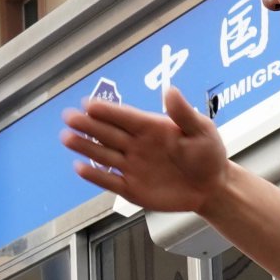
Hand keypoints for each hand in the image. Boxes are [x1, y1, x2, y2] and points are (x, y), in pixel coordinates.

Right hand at [64, 86, 229, 214]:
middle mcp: (137, 145)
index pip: (125, 117)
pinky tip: (79, 168)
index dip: (107, 111)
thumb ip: (184, 113)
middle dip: (88, 125)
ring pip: (104, 155)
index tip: (88, 103)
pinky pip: (110, 181)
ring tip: (66, 138)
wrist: (212, 187)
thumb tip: (170, 90)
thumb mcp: (202, 130)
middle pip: (108, 133)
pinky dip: (95, 176)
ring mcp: (133, 166)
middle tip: (69, 117)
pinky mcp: (132, 189)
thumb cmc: (208, 154)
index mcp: (151, 127)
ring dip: (86, 147)